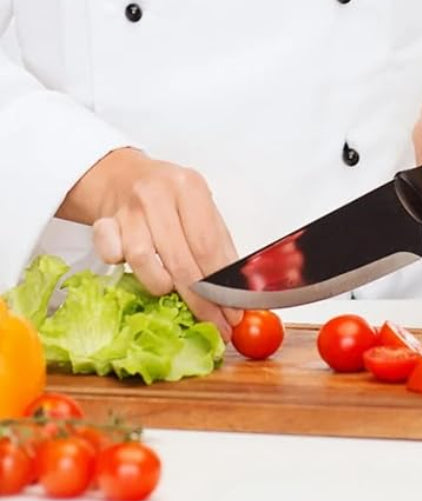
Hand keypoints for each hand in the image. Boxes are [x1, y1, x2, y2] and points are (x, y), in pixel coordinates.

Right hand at [57, 148, 241, 340]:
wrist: (124, 177)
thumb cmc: (170, 199)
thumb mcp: (203, 211)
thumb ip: (221, 246)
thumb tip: (240, 290)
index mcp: (189, 187)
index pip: (208, 246)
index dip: (221, 286)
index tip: (232, 312)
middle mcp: (157, 195)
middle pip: (180, 260)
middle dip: (200, 301)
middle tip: (215, 323)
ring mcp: (127, 209)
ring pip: (143, 260)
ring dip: (162, 285)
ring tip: (171, 290)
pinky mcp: (102, 223)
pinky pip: (112, 256)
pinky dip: (122, 267)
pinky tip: (135, 268)